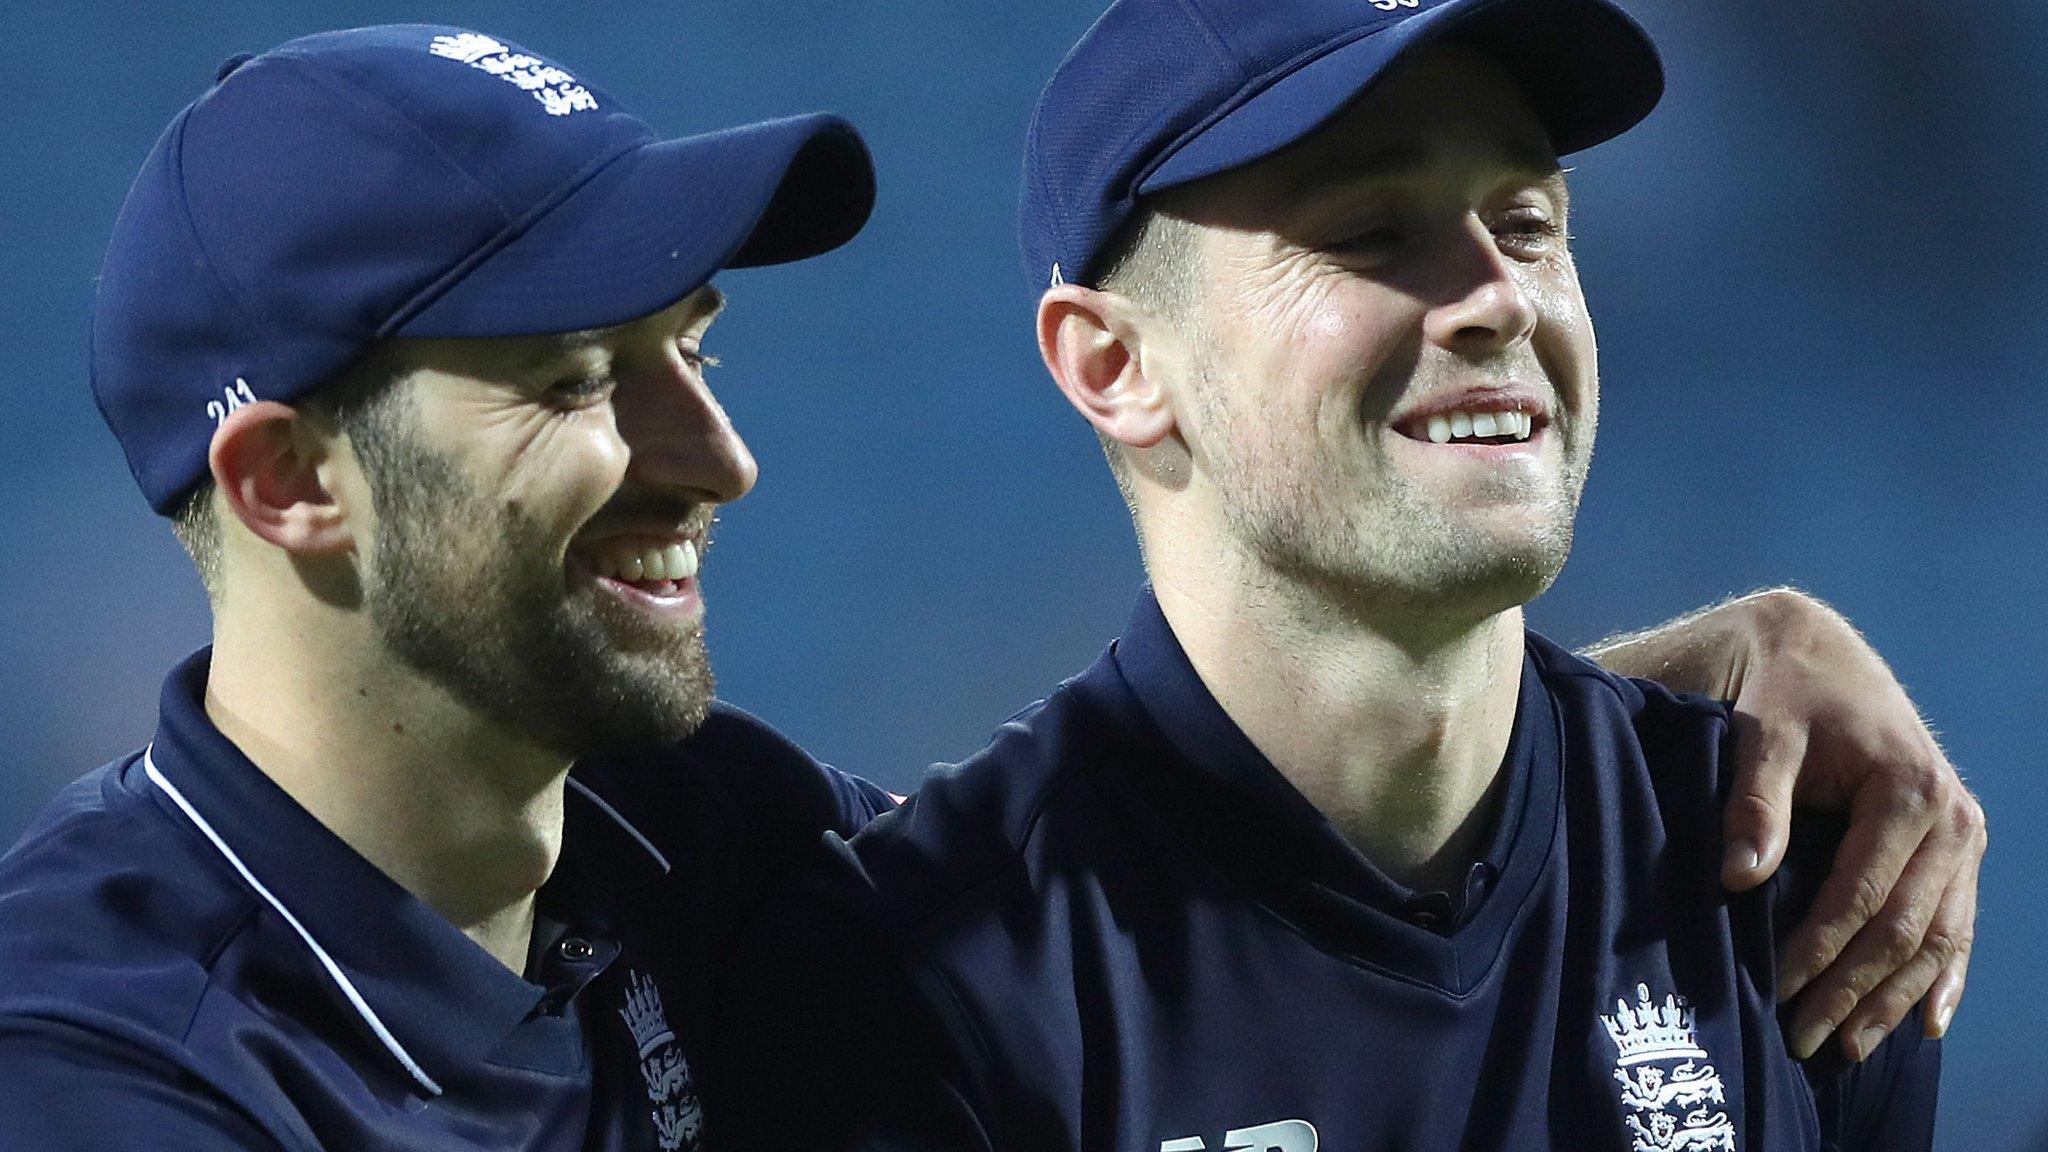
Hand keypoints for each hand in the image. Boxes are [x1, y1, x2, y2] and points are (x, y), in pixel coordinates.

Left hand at [1710, 591, 1984, 1061]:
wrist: (1824, 658)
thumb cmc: (1786, 696)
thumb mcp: (1761, 735)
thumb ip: (1753, 803)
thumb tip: (1737, 878)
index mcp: (1909, 791)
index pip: (1860, 894)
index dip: (1818, 950)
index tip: (1774, 992)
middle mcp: (1953, 818)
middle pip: (1904, 928)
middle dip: (1853, 991)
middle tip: (1803, 1040)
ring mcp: (1965, 837)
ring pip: (1937, 937)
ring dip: (1895, 999)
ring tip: (1847, 1047)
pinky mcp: (1961, 848)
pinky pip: (1959, 924)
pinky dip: (1944, 977)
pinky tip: (1926, 1024)